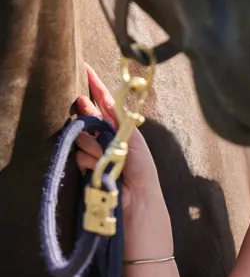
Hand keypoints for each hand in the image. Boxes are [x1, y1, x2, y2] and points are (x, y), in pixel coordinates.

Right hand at [74, 63, 157, 202]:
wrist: (138, 207)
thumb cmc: (143, 176)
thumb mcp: (135, 146)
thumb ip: (121, 125)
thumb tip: (103, 104)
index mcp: (123, 133)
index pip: (107, 106)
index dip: (96, 88)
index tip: (85, 70)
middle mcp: (108, 141)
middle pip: (90, 119)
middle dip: (88, 115)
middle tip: (82, 108)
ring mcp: (95, 155)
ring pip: (82, 138)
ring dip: (92, 146)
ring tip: (106, 161)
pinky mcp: (86, 170)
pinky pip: (79, 157)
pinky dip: (87, 161)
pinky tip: (99, 170)